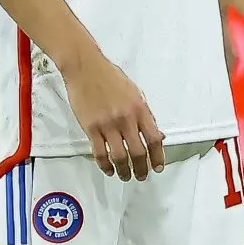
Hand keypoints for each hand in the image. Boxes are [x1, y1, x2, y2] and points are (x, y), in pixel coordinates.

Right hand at [59, 52, 166, 179]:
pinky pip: (100, 153)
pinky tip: (109, 170)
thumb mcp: (136, 93)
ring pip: (119, 156)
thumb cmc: (111, 78)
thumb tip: (157, 135)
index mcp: (140, 109)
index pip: (154, 139)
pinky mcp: (91, 128)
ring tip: (126, 176)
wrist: (86, 68)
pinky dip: (105, 165)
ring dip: (124, 171)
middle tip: (142, 176)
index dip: (158, 156)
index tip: (158, 167)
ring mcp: (108, 125)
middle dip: (142, 168)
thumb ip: (146, 115)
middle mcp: (126, 119)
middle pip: (138, 152)